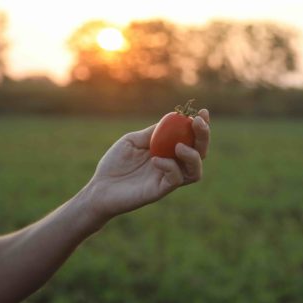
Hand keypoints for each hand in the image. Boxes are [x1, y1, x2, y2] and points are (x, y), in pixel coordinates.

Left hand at [84, 109, 209, 221]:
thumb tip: (174, 117)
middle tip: (198, 123)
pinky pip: (175, 179)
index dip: (201, 126)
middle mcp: (173, 165)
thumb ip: (153, 132)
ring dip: (193, 155)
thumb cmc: (114, 163)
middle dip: (204, 136)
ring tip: (179, 146)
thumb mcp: (133, 140)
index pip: (192, 138)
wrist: (99, 187)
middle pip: (200, 153)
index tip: (202, 112)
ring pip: (195, 170)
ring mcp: (167, 179)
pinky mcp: (159, 191)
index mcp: (168, 150)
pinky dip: (170, 166)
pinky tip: (155, 160)